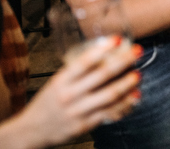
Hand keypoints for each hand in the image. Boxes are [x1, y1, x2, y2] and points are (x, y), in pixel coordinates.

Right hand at [16, 36, 140, 145]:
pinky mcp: (85, 125)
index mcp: (61, 81)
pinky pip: (109, 113)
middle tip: (138, 51)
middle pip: (102, 75)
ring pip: (109, 95)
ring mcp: (78, 111)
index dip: (103, 49)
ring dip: (127, 84)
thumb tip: (105, 56)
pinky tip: (134, 96)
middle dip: (123, 61)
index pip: (84, 62)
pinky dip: (124, 104)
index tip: (118, 39)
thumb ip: (77, 73)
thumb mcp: (57, 83)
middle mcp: (69, 95)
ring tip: (138, 75)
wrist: (32, 130)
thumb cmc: (48, 102)